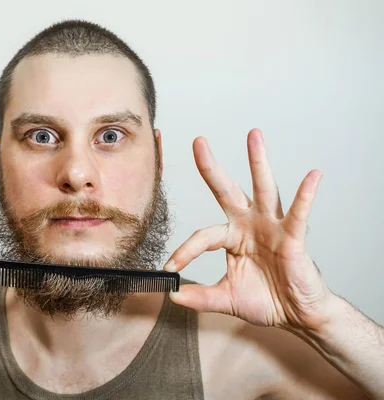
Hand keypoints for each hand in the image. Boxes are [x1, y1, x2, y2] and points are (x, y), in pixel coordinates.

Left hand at [165, 129, 333, 331]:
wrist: (296, 315)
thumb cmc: (265, 300)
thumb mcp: (226, 298)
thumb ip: (200, 297)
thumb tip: (171, 296)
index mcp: (231, 237)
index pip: (202, 236)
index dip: (185, 251)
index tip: (170, 267)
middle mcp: (249, 224)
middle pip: (227, 191)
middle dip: (211, 167)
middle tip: (198, 141)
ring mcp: (271, 227)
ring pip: (263, 189)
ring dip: (258, 162)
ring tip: (253, 135)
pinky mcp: (293, 236)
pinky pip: (299, 213)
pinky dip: (305, 195)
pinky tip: (312, 176)